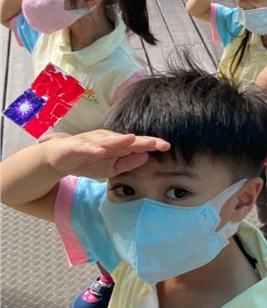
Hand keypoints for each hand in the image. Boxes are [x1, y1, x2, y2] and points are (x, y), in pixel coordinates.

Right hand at [44, 130, 169, 179]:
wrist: (59, 159)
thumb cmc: (88, 161)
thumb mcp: (111, 168)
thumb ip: (128, 163)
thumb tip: (146, 157)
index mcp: (117, 145)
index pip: (137, 144)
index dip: (151, 144)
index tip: (167, 146)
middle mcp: (107, 139)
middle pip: (126, 140)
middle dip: (141, 141)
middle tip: (157, 142)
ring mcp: (92, 141)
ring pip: (107, 140)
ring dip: (119, 140)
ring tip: (132, 140)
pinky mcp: (76, 146)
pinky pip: (86, 147)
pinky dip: (93, 148)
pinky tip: (101, 151)